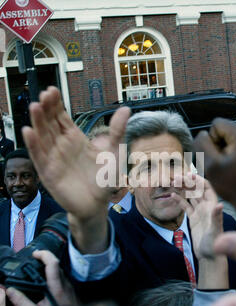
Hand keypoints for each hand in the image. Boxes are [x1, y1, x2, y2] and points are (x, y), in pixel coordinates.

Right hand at [6, 250, 77, 305]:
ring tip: (37, 268)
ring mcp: (69, 287)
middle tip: (34, 259)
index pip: (53, 264)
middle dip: (45, 258)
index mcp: (57, 288)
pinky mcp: (70, 290)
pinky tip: (45, 280)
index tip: (35, 254)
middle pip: (57, 264)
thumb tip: (11, 291)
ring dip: (49, 266)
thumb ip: (22, 303)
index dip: (44, 255)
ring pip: (60, 270)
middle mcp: (65, 284)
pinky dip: (53, 274)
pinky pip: (62, 277)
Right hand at [23, 87, 130, 252]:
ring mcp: (54, 158)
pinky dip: (33, 145)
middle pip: (50, 123)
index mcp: (75, 138)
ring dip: (37, 122)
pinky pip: (39, 157)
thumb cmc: (104, 178)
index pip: (61, 117)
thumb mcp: (115, 152)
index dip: (56, 104)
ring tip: (35, 107)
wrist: (98, 203)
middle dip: (46, 109)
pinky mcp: (49, 173)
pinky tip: (28, 132)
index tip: (53, 89)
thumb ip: (117, 131)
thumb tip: (126, 109)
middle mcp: (62, 146)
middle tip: (44, 94)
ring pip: (42, 137)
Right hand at [173, 173, 222, 258]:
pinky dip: (179, 200)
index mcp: (212, 206)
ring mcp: (199, 212)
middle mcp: (206, 207)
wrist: (210, 256)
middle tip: (176, 177)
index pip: (206, 188)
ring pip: (190, 196)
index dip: (198, 180)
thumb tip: (219, 204)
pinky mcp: (193, 218)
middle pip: (196, 190)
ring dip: (183, 189)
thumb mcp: (215, 231)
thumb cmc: (215, 244)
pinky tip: (172, 195)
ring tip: (173, 182)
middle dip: (187, 182)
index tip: (189, 175)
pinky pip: (185, 206)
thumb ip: (217, 217)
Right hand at [193, 118, 235, 225]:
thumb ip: (201, 145)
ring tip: (230, 169)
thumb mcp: (211, 165)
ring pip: (231, 141)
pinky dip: (234, 157)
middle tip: (222, 165)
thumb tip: (200, 134)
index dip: (210, 141)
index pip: (216, 124)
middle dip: (218, 147)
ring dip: (226, 153)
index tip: (216, 158)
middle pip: (224, 132)